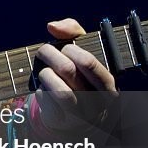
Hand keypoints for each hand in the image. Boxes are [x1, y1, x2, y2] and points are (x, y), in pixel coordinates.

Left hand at [32, 18, 117, 132]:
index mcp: (107, 83)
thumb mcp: (82, 48)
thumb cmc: (78, 72)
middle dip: (49, 54)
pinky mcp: (61, 121)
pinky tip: (43, 88)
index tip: (65, 48)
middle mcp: (97, 100)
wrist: (74, 111)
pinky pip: (46, 101)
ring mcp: (80, 114)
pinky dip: (40, 90)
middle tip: (44, 51)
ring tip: (44, 71)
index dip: (70, 50)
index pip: (88, 62)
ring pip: (59, 91)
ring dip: (45, 74)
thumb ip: (72, 30)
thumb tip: (52, 26)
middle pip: (67, 70)